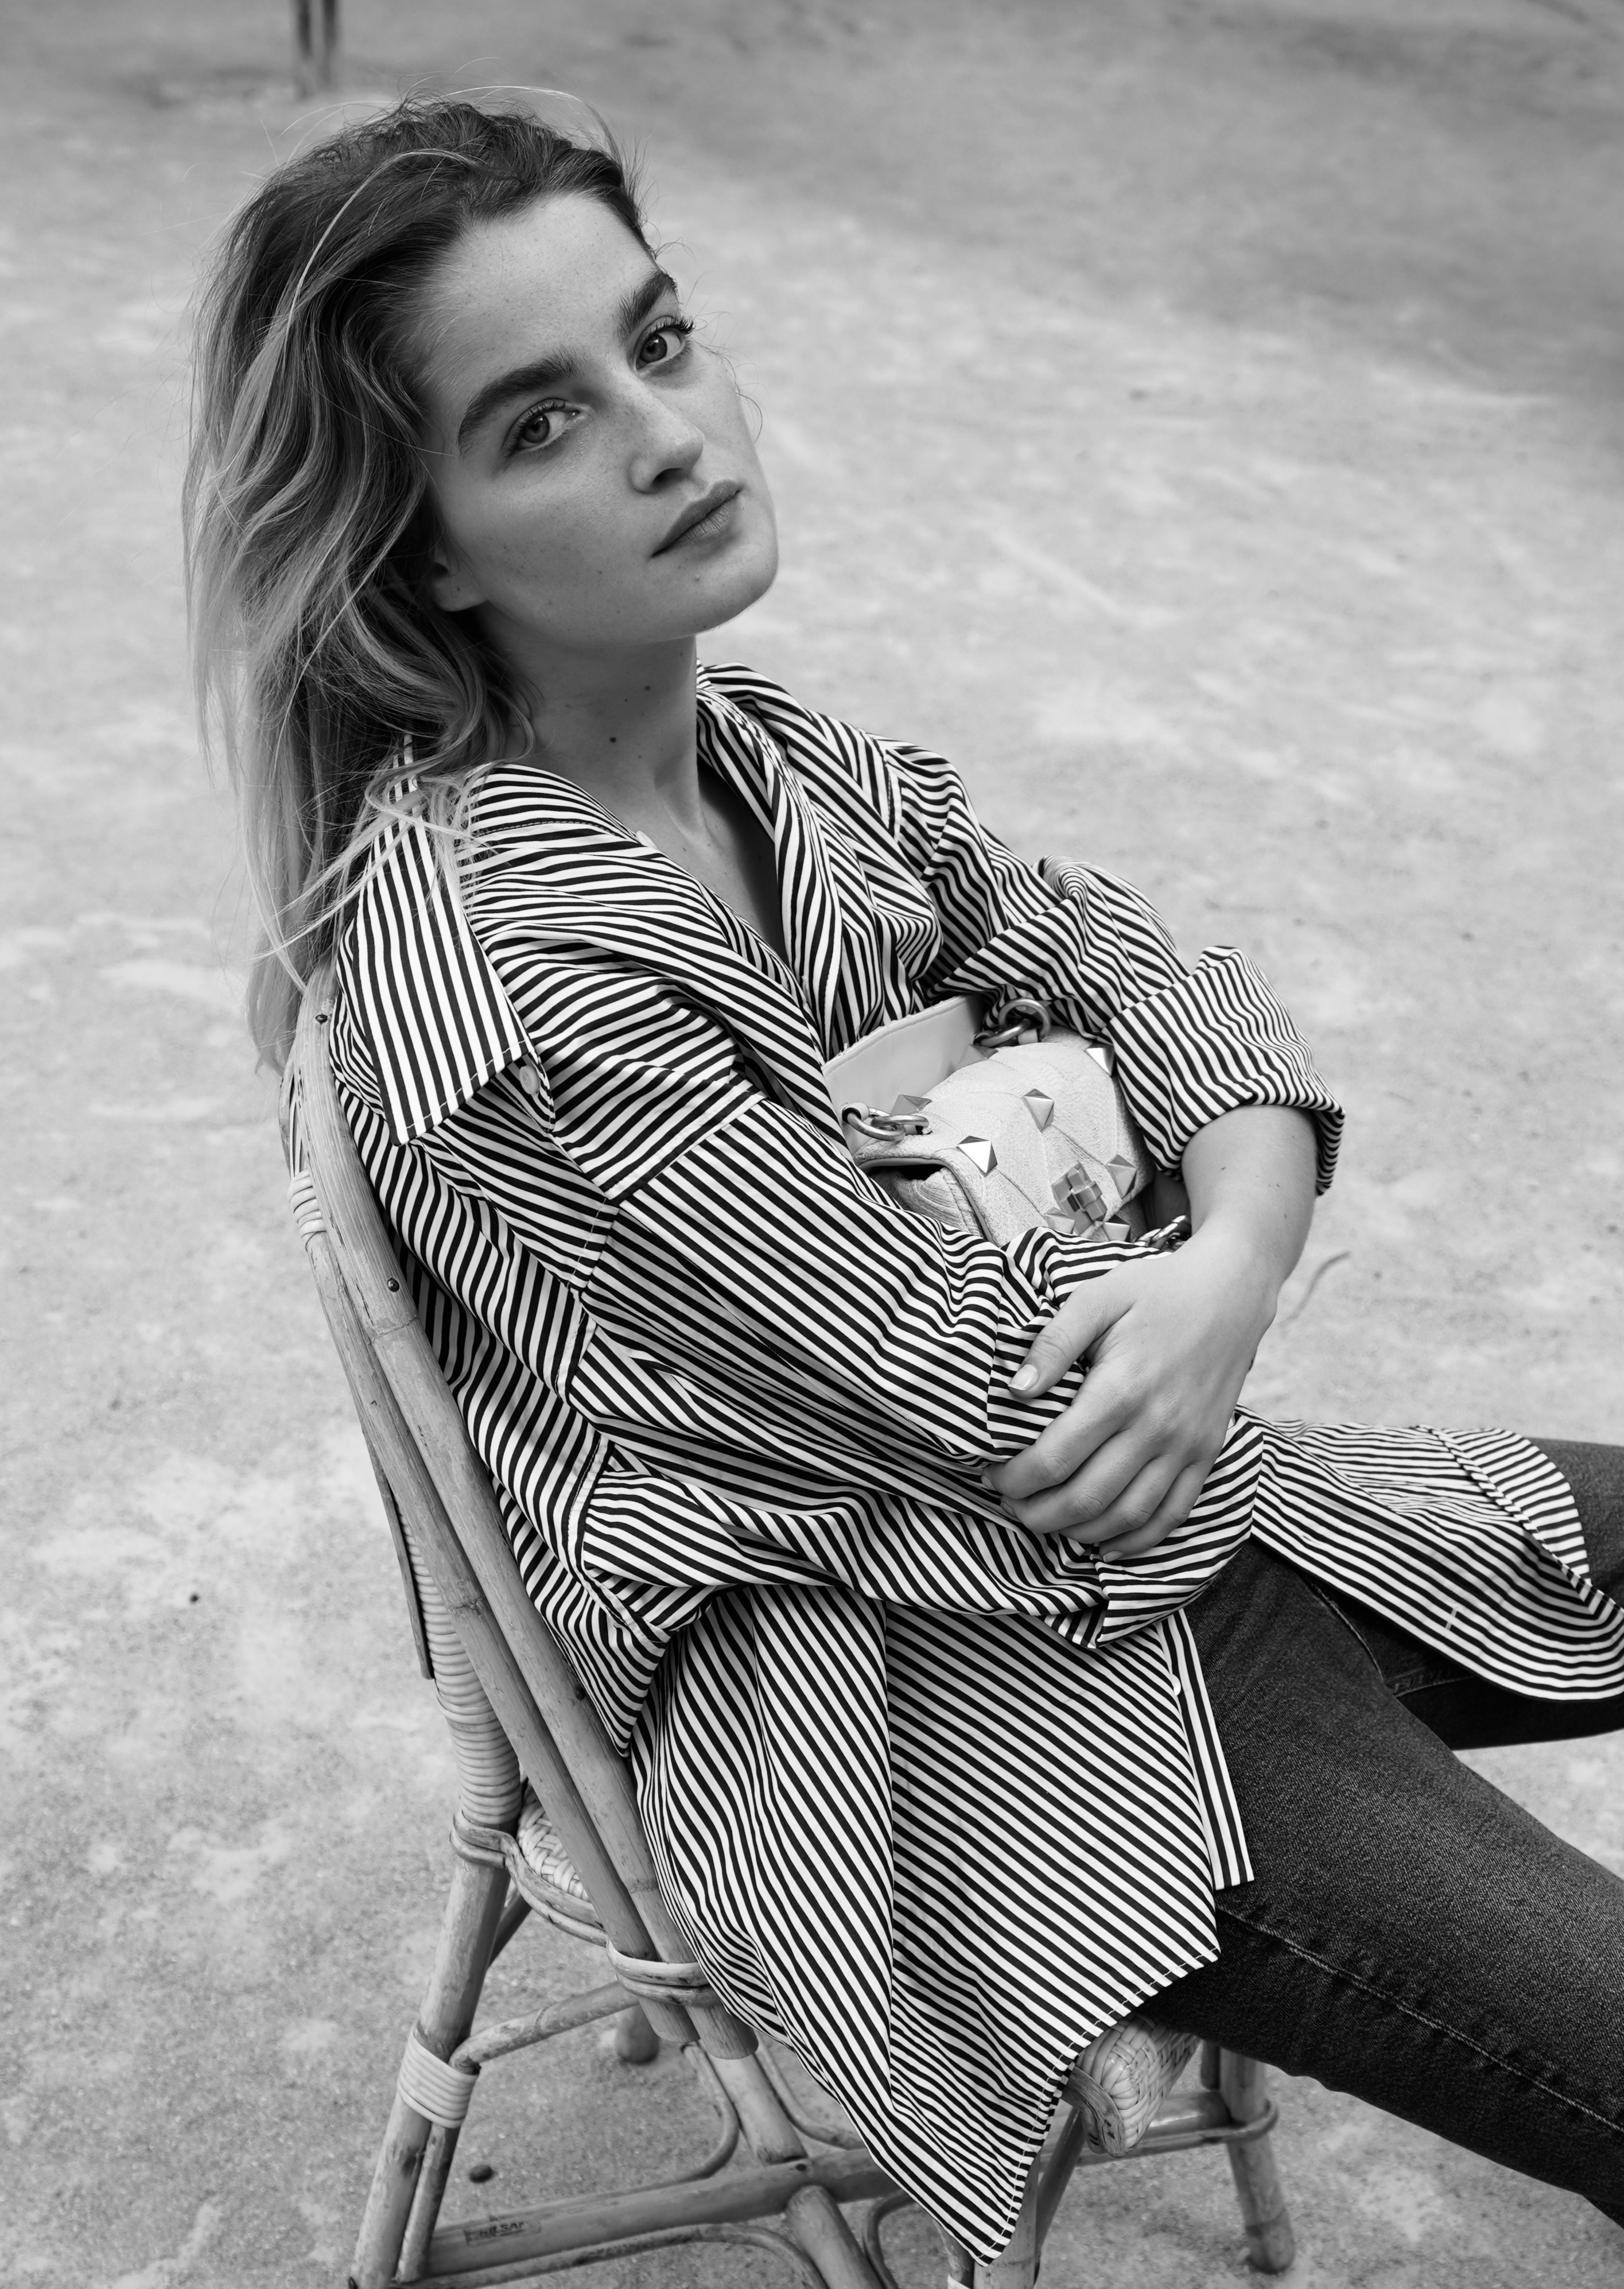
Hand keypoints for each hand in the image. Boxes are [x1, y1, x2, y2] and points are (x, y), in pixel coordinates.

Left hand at [986, 1226, 1275, 1555]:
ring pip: (1127, 1516)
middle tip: (1010, 1505)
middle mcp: (1156, 1427)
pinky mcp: (1207, 1454)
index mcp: (1120, 1390)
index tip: (992, 1474)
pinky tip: (1106, 1544)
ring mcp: (1187, 1446)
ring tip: (1046, 1522)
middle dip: (1037, 1514)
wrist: (1231, 1293)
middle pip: (1086, 1498)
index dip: (1015, 1478)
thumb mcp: (1096, 1299)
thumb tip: (1014, 1389)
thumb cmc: (1155, 1293)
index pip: (1054, 1459)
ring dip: (1079, 1532)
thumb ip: (1052, 1344)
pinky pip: (1173, 1514)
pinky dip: (1137, 1540)